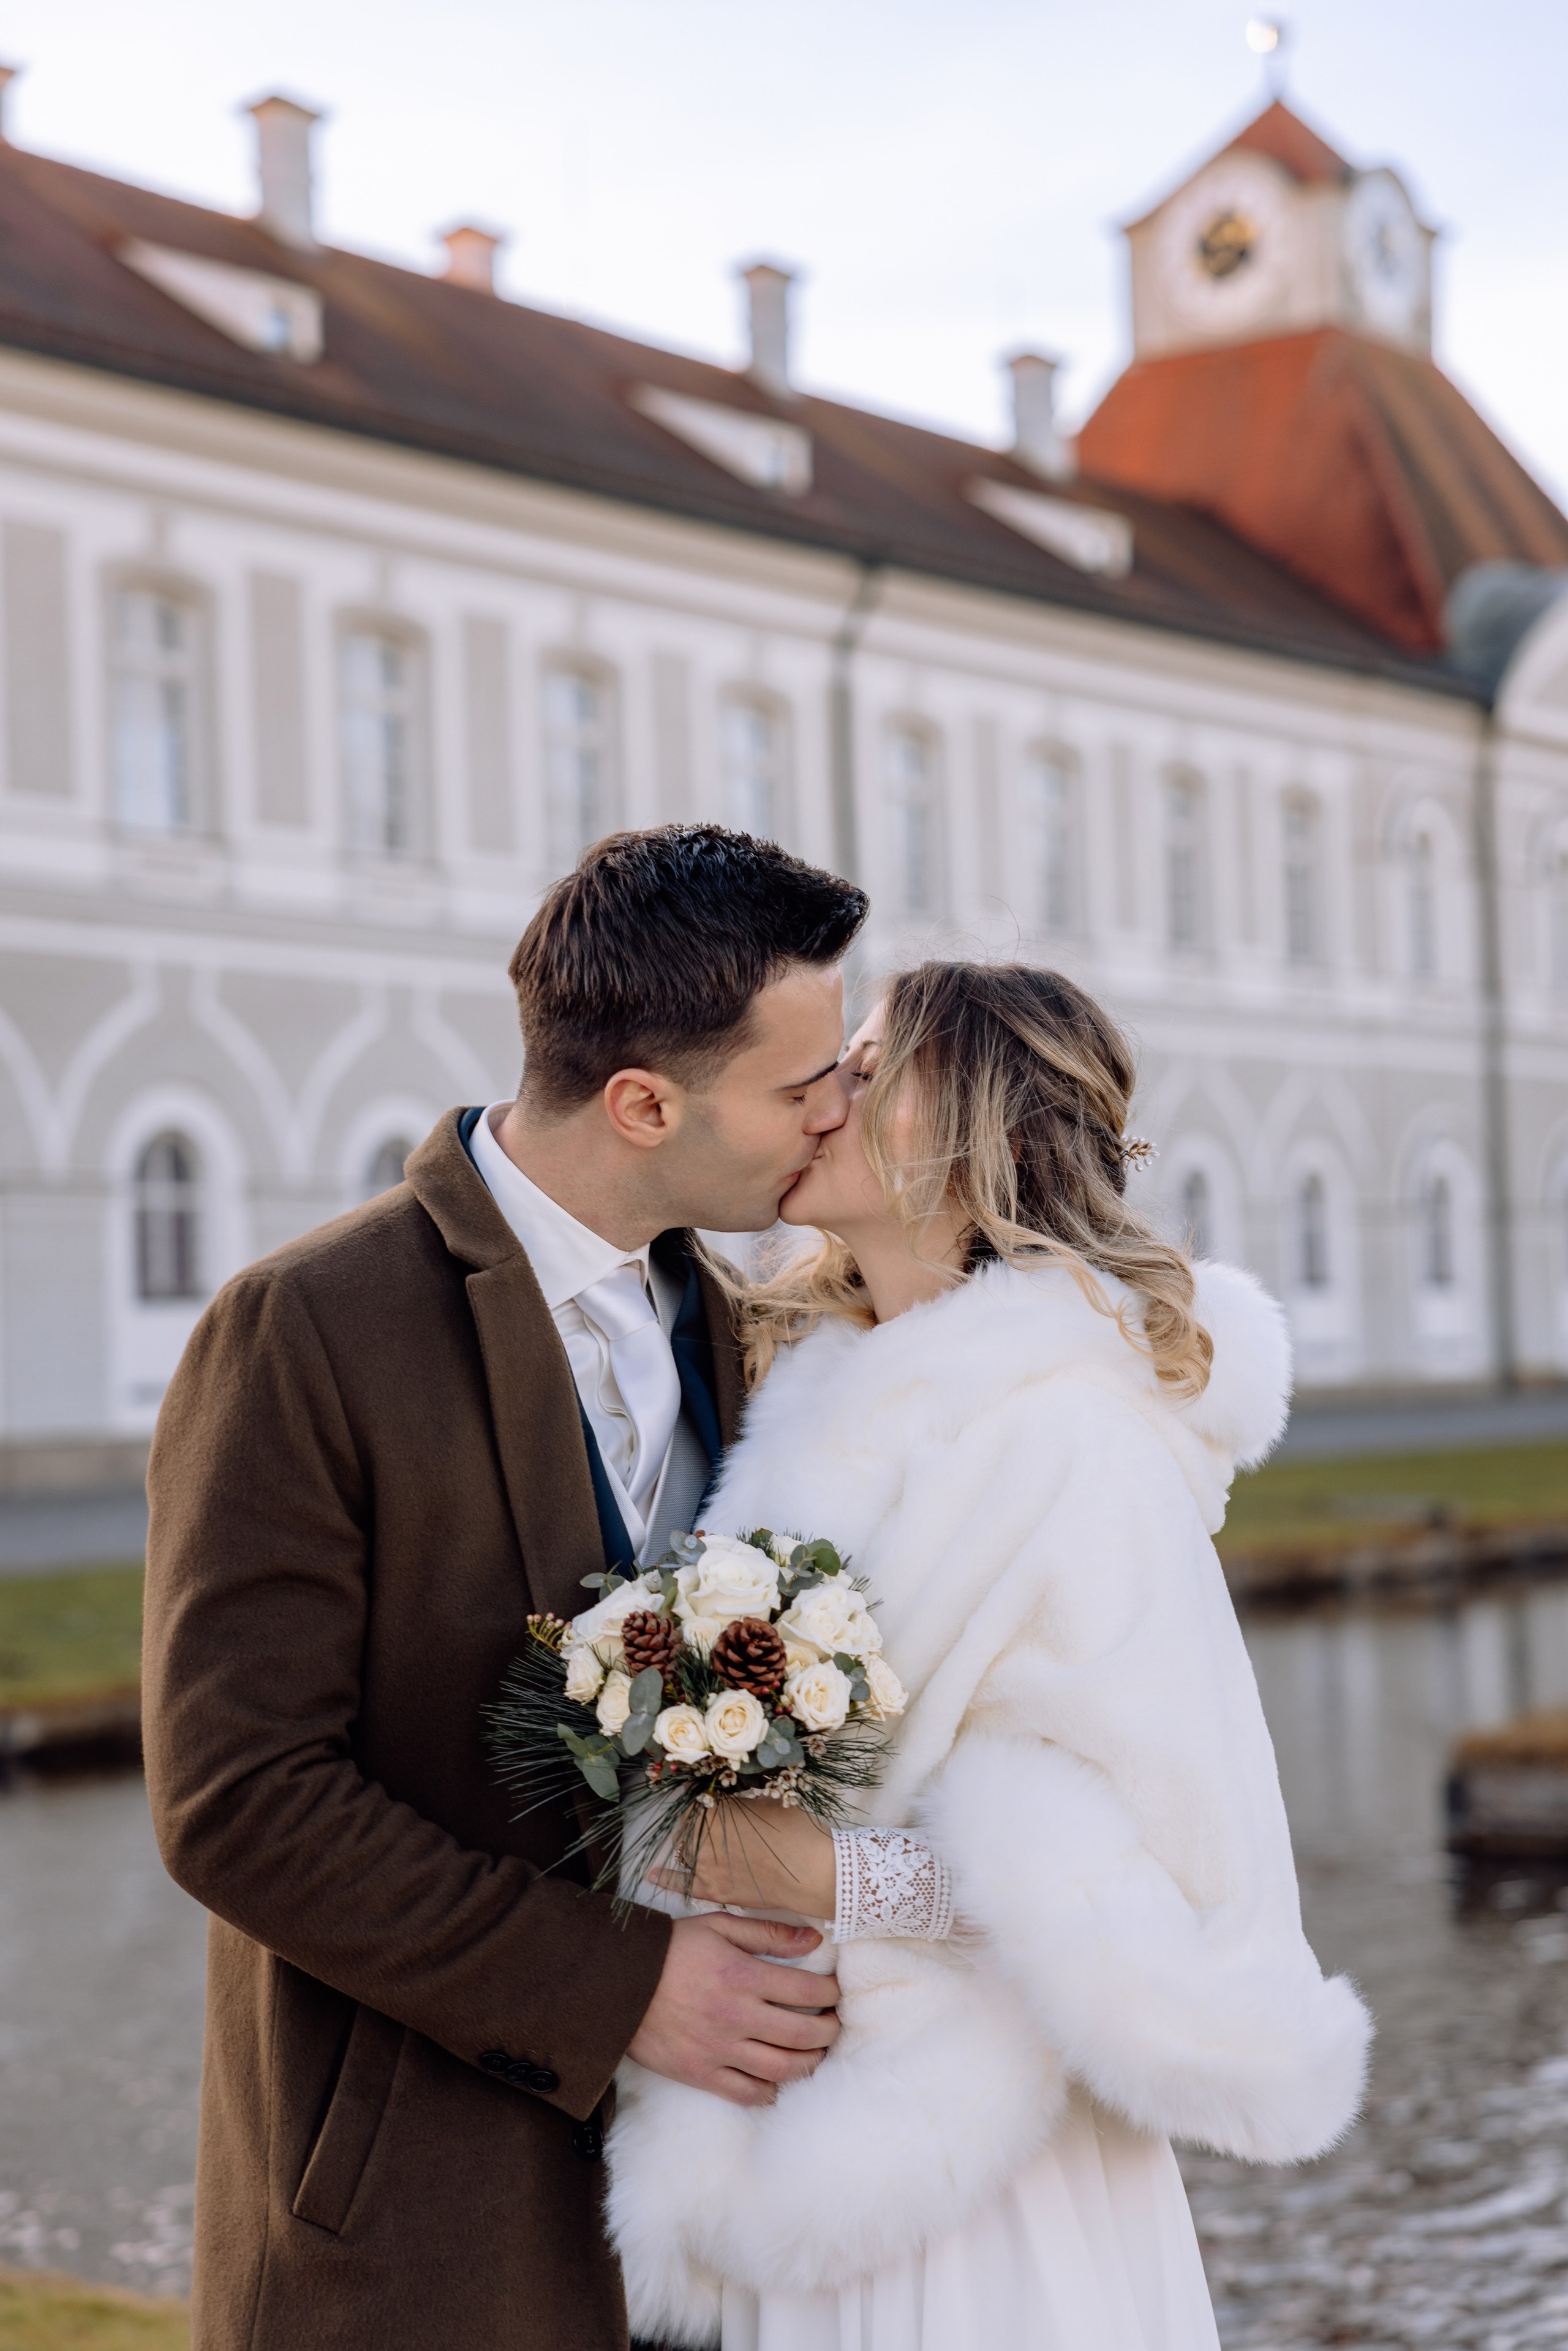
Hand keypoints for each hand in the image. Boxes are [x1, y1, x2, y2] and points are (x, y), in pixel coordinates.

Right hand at [627, 1912, 839, 2107]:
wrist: (616, 1983)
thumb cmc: (670, 1949)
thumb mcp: (717, 1926)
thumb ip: (767, 1931)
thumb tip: (813, 1937)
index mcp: (743, 1975)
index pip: (806, 1989)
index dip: (830, 1992)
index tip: (835, 1992)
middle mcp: (736, 2016)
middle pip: (802, 2034)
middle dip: (828, 2031)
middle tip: (834, 2025)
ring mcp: (719, 2050)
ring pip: (781, 2069)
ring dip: (809, 2064)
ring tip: (816, 2053)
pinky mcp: (701, 2074)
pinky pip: (746, 2093)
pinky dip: (770, 2093)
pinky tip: (779, 2081)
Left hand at [649, 1799, 836, 1920]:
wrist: (811, 1873)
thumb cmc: (795, 1831)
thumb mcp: (769, 1800)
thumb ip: (743, 1799)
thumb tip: (732, 1795)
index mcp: (714, 1809)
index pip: (696, 1800)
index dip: (704, 1799)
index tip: (711, 1798)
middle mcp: (702, 1836)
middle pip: (689, 1824)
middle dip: (700, 1820)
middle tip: (719, 1821)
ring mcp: (705, 1865)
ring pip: (685, 1849)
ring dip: (690, 1843)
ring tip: (706, 1841)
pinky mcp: (713, 1890)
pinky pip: (682, 1883)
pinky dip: (666, 1878)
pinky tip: (653, 1875)